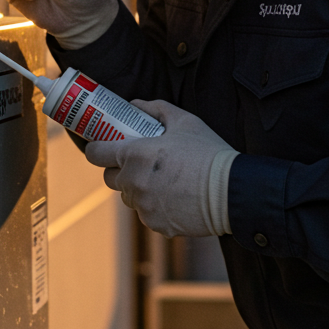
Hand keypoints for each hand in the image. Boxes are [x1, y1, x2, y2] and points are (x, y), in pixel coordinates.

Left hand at [85, 100, 238, 237]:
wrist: (232, 191)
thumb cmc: (208, 152)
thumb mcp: (184, 121)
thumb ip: (156, 109)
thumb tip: (134, 104)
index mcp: (134, 154)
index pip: (96, 154)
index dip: (97, 150)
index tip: (102, 147)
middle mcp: (134, 182)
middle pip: (110, 179)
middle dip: (118, 171)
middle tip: (137, 164)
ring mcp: (143, 206)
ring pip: (129, 197)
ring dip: (137, 189)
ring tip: (161, 181)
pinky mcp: (155, 224)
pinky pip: (146, 214)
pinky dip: (154, 207)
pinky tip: (173, 198)